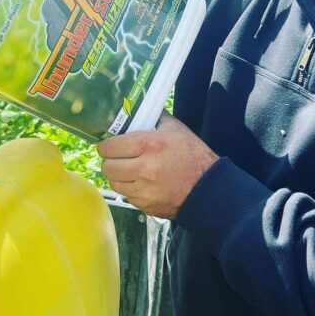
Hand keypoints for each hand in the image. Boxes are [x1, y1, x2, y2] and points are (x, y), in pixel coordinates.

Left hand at [98, 112, 218, 219]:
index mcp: (149, 145)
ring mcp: (143, 190)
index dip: (106, 146)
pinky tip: (141, 184)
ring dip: (118, 177)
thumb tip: (140, 110)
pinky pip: (127, 196)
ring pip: (114, 183)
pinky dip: (130, 190)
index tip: (108, 146)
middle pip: (108, 167)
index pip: (110, 147)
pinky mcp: (145, 206)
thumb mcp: (177, 129)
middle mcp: (143, 168)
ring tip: (127, 171)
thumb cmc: (194, 156)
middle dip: (110, 161)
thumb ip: (155, 119)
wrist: (209, 189)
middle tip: (116, 159)